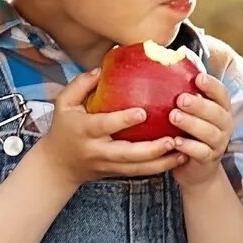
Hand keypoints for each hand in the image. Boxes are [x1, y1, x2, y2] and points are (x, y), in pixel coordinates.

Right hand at [38, 77, 177, 184]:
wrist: (58, 165)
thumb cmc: (63, 128)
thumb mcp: (63, 103)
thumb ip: (80, 85)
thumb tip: (102, 69)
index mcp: (84, 130)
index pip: (104, 125)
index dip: (122, 120)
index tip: (143, 112)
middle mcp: (97, 150)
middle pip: (126, 154)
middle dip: (151, 149)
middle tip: (173, 140)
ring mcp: (108, 164)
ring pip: (137, 168)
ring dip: (161, 163)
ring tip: (184, 152)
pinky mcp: (116, 173)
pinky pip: (139, 173)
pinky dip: (159, 168)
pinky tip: (179, 158)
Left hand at [163, 72, 236, 188]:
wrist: (195, 168)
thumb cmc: (189, 131)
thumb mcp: (189, 111)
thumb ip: (184, 91)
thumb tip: (169, 57)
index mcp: (221, 109)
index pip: (222, 94)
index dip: (212, 86)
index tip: (198, 78)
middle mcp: (224, 124)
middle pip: (217, 113)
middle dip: (200, 105)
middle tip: (180, 99)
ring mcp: (219, 143)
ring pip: (210, 133)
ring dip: (192, 124)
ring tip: (173, 117)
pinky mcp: (209, 159)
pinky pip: (202, 152)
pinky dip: (189, 147)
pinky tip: (175, 141)